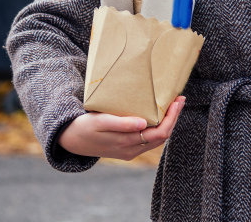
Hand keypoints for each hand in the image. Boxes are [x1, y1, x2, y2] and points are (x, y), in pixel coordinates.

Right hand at [58, 96, 185, 160]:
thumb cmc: (85, 126)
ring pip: (158, 139)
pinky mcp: (128, 149)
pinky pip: (150, 139)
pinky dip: (159, 126)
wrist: (70, 139)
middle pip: (163, 136)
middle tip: (180, 99)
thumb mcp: (100, 122)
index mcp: (127, 144)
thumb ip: (122, 124)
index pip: (160, 133)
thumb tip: (144, 123)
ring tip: (173, 104)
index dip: (172, 118)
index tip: (177, 100)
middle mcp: (132, 150)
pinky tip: (160, 114)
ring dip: (168, 122)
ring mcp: (131, 151)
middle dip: (174, 117)